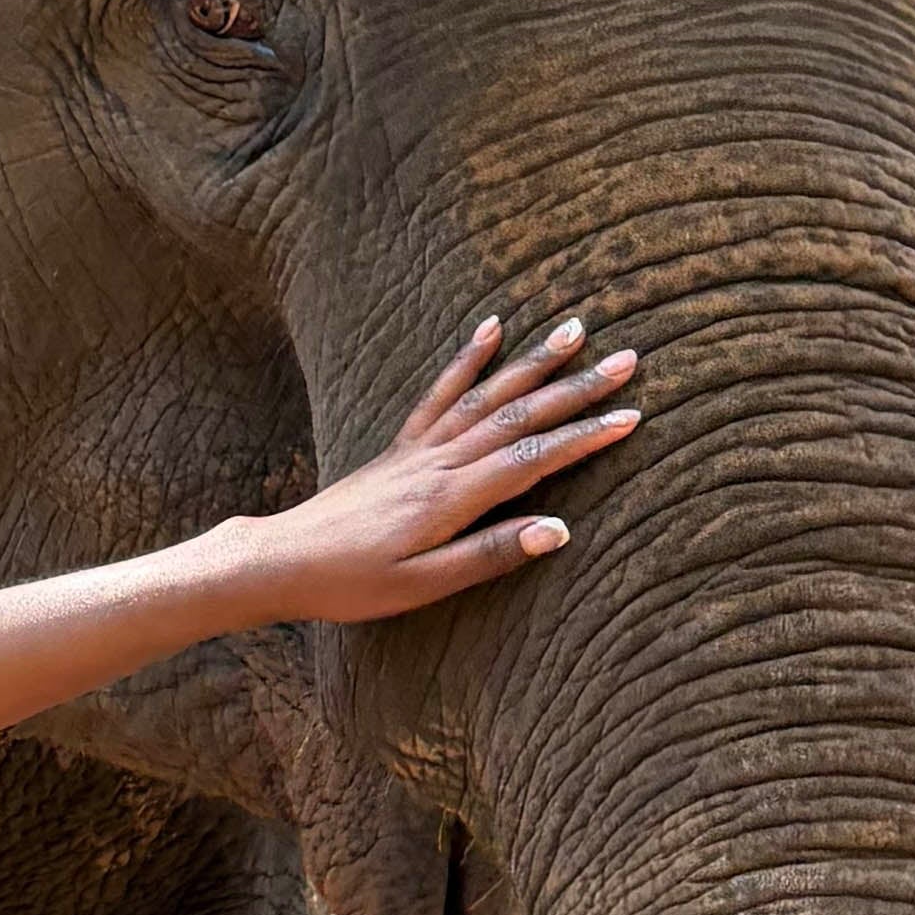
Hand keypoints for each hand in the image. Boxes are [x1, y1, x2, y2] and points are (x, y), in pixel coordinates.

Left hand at [242, 315, 640, 625]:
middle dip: (576, 388)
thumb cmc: (351, 583)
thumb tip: (559, 530)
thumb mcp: (423, 585)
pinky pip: (440, 392)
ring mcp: (417, 448)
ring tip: (574, 329)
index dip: (584, 437)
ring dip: (533, 362)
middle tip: (628, 360)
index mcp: (451, 496)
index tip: (632, 416)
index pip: (531, 457)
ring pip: (486, 394)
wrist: (282, 560)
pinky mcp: (400, 446)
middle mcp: (438, 461)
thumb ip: (489, 555)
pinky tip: (490, 328)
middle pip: (518, 415)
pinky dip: (468, 358)